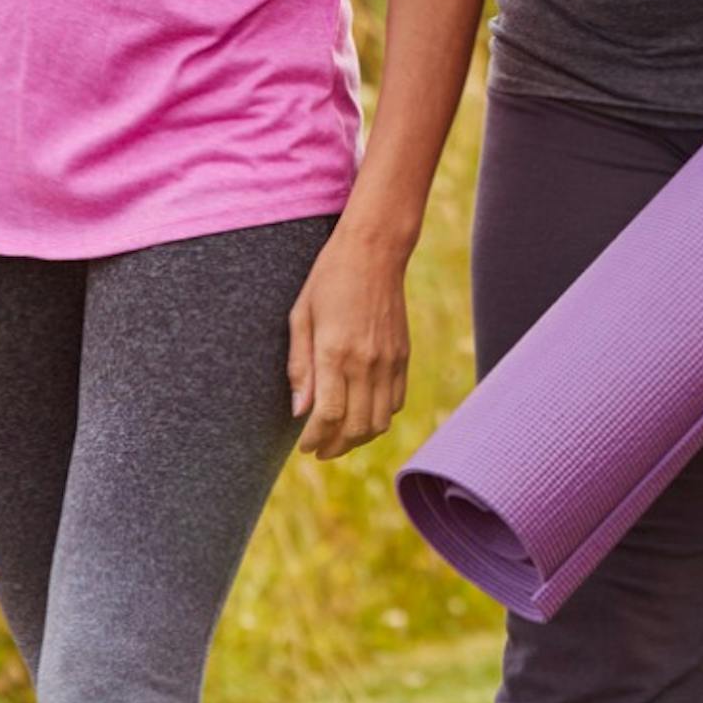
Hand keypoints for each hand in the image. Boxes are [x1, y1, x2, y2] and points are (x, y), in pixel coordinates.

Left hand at [285, 220, 415, 459]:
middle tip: (319, 450)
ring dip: (359, 439)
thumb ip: (299, 366)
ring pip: (380, 421)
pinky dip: (381, 418)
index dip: (315, 439)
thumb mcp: (300, 317)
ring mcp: (389, 360)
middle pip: (356, 427)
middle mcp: (366, 361)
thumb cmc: (329, 279)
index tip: (304, 446)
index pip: (328, 416)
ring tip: (340, 439)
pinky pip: (396, 401)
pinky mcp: (403, 356)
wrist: (374, 251)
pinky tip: (363, 414)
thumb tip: (299, 411)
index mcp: (335, 352)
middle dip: (335, 447)